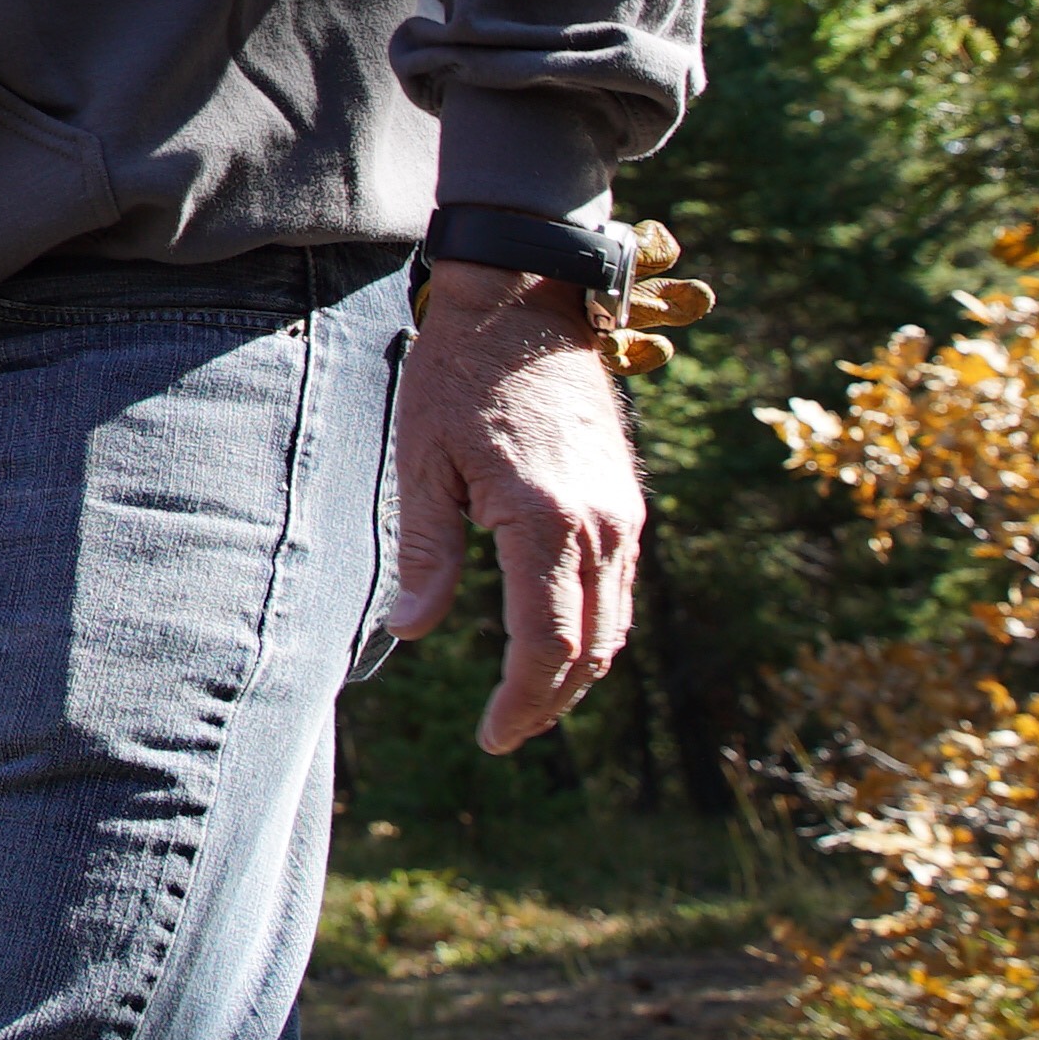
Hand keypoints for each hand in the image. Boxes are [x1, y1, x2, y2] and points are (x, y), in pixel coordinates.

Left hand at [389, 260, 645, 751]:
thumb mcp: (423, 461)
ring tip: (526, 699)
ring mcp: (624, 514)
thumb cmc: (458, 377)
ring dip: (576, 670)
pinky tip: (552, 638)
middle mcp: (602, 526)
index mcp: (546, 520)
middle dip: (552, 700)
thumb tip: (411, 633)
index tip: (493, 737)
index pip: (547, 644)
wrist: (526, 303)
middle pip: (591, 647)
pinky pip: (619, 586)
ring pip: (614, 623)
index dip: (523, 702)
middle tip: (506, 731)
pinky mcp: (627, 500)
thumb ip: (426, 553)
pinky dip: (591, 626)